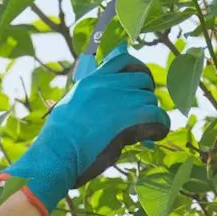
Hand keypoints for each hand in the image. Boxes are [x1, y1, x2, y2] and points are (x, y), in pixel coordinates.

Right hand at [0, 43, 169, 215]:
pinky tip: (152, 136)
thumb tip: (107, 107)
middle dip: (144, 96)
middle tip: (139, 114)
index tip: (138, 86)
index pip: (124, 61)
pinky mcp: (131, 118)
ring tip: (139, 130)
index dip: (137, 71)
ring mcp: (120, 99)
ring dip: (149, 115)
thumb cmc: (58, 140)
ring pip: (151, 100)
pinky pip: (159, 117)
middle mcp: (107, 85)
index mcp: (91, 80)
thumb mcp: (70, 107)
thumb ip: (90, 99)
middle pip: (142, 80)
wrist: (56, 154)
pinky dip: (160, 127)